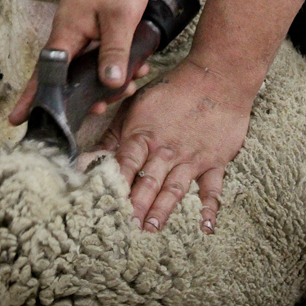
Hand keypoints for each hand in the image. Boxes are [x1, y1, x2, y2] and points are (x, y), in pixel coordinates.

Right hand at [9, 0, 149, 124]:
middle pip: (69, 78)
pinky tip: (136, 62)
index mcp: (67, 36)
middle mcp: (69, 36)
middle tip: (105, 105)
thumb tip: (110, 85)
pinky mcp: (93, 25)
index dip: (32, 99)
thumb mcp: (120, 16)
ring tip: (132, 82)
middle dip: (88, 96)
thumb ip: (114, 51)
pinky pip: (99, 51)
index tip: (18, 121)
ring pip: (89, 66)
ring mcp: (81, 30)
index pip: (45, 75)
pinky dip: (114, 61)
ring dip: (108, 78)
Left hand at [101, 57, 254, 233]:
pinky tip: (206, 226)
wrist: (216, 77)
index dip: (114, 183)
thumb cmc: (173, 90)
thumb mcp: (137, 105)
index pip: (126, 163)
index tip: (103, 204)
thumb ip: (114, 135)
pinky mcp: (214, 161)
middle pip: (148, 181)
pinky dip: (210, 207)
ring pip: (174, 188)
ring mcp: (192, 157)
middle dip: (136, 205)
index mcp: (145, 135)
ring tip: (151, 227)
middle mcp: (167, 150)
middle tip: (126, 227)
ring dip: (163, 209)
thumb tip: (89, 158)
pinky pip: (213, 188)